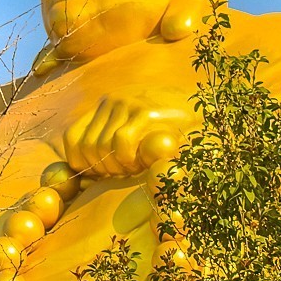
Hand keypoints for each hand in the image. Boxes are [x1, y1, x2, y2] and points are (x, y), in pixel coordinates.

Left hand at [61, 98, 189, 177]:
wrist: (207, 111)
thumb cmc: (171, 132)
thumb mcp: (137, 136)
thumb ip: (111, 148)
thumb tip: (79, 180)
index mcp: (107, 106)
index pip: (73, 138)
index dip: (82, 163)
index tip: (103, 175)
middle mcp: (113, 101)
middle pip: (86, 147)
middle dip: (103, 169)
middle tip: (126, 173)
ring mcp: (128, 104)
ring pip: (101, 146)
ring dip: (118, 167)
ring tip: (137, 167)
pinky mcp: (146, 112)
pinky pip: (121, 143)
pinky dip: (128, 160)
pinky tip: (143, 163)